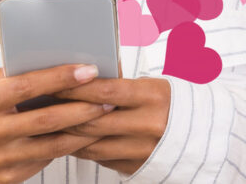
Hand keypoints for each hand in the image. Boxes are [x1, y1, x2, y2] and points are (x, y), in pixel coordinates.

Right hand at [0, 64, 115, 183]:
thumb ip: (10, 76)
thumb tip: (51, 62)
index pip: (26, 87)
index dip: (60, 78)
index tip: (87, 70)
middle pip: (46, 119)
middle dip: (82, 107)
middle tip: (107, 97)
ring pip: (52, 144)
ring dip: (83, 130)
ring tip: (103, 116)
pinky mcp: (8, 177)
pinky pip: (45, 161)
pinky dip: (67, 147)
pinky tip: (83, 135)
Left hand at [52, 76, 170, 176]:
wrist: (202, 135)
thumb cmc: (170, 105)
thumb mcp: (150, 86)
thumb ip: (120, 85)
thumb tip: (82, 79)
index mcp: (152, 97)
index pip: (104, 91)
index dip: (75, 88)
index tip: (54, 83)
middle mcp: (149, 124)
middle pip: (93, 121)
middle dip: (64, 113)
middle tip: (43, 105)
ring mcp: (143, 150)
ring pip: (93, 145)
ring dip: (68, 135)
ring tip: (51, 125)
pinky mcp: (138, 167)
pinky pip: (102, 160)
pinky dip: (84, 150)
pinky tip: (71, 141)